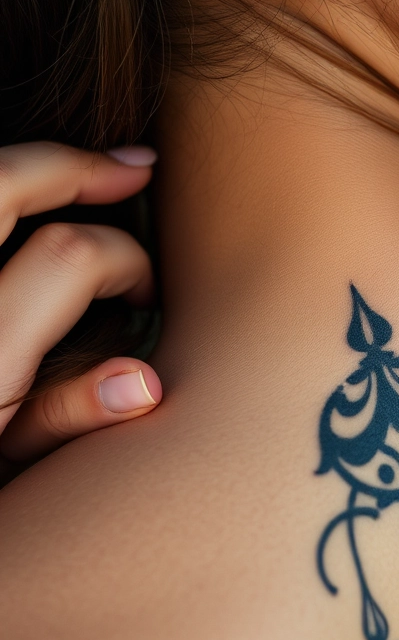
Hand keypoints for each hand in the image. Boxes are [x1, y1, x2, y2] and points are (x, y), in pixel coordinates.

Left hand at [0, 142, 161, 479]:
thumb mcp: (3, 474)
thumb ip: (63, 417)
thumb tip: (143, 383)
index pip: (71, 258)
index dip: (126, 260)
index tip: (144, 288)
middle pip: (5, 181)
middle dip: (77, 166)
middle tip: (131, 170)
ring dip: (19, 171)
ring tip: (66, 173)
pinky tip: (11, 209)